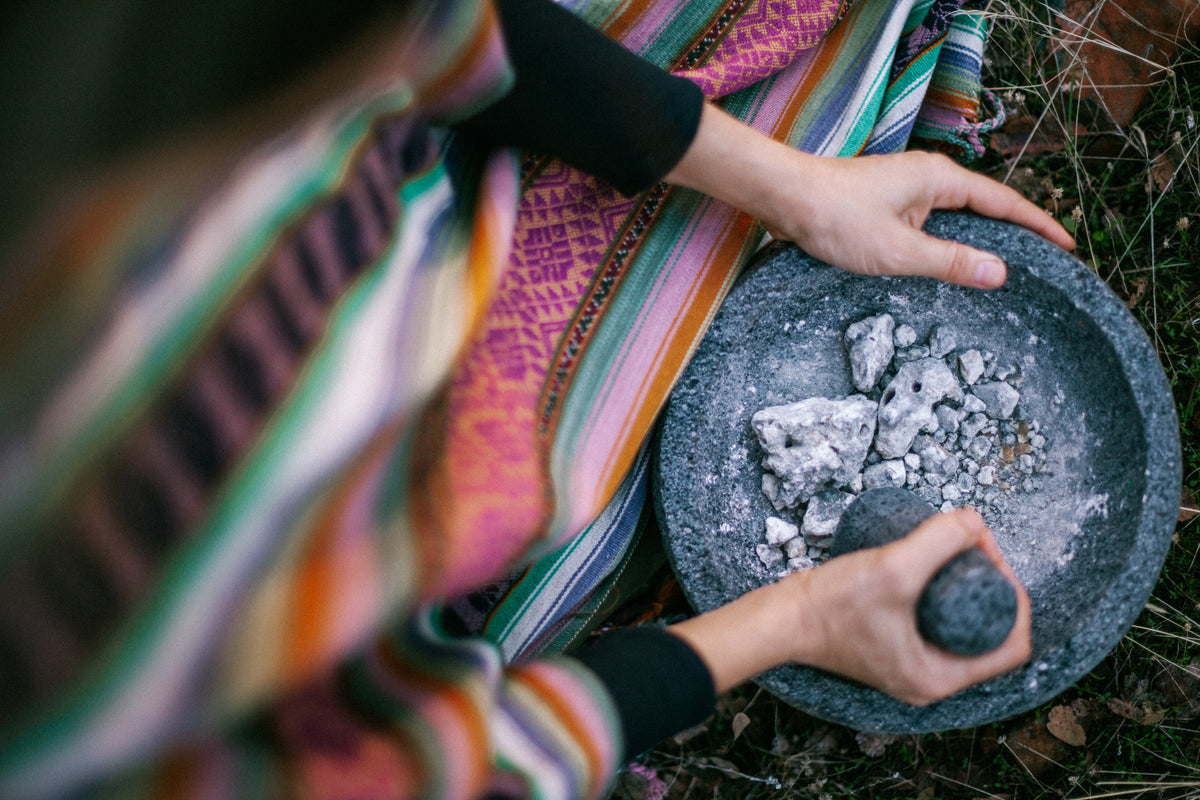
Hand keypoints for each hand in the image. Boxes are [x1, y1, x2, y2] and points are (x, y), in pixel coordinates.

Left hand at [665, 104, 1074, 288]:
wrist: (784, 197)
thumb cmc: (835, 217)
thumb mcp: (898, 250)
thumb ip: (950, 262)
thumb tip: (1000, 273)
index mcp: (940, 180)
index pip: (1004, 204)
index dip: (1039, 226)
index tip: (1069, 245)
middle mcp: (927, 178)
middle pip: (983, 209)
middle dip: (1014, 235)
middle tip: (1045, 264)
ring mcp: (905, 190)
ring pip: (953, 219)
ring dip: (976, 243)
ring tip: (1004, 273)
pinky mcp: (885, 204)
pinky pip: (928, 225)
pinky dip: (945, 245)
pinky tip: (946, 268)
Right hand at [668, 508, 1031, 703]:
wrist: (778, 617)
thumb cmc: (829, 606)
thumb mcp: (893, 569)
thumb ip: (939, 541)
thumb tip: (975, 520)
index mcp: (940, 678)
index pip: (1012, 644)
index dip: (1014, 597)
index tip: (990, 555)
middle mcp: (929, 678)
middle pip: (989, 631)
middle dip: (988, 583)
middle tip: (970, 544)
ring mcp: (909, 662)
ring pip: (961, 624)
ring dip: (964, 583)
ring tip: (951, 546)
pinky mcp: (891, 644)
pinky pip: (934, 620)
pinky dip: (939, 591)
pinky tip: (928, 561)